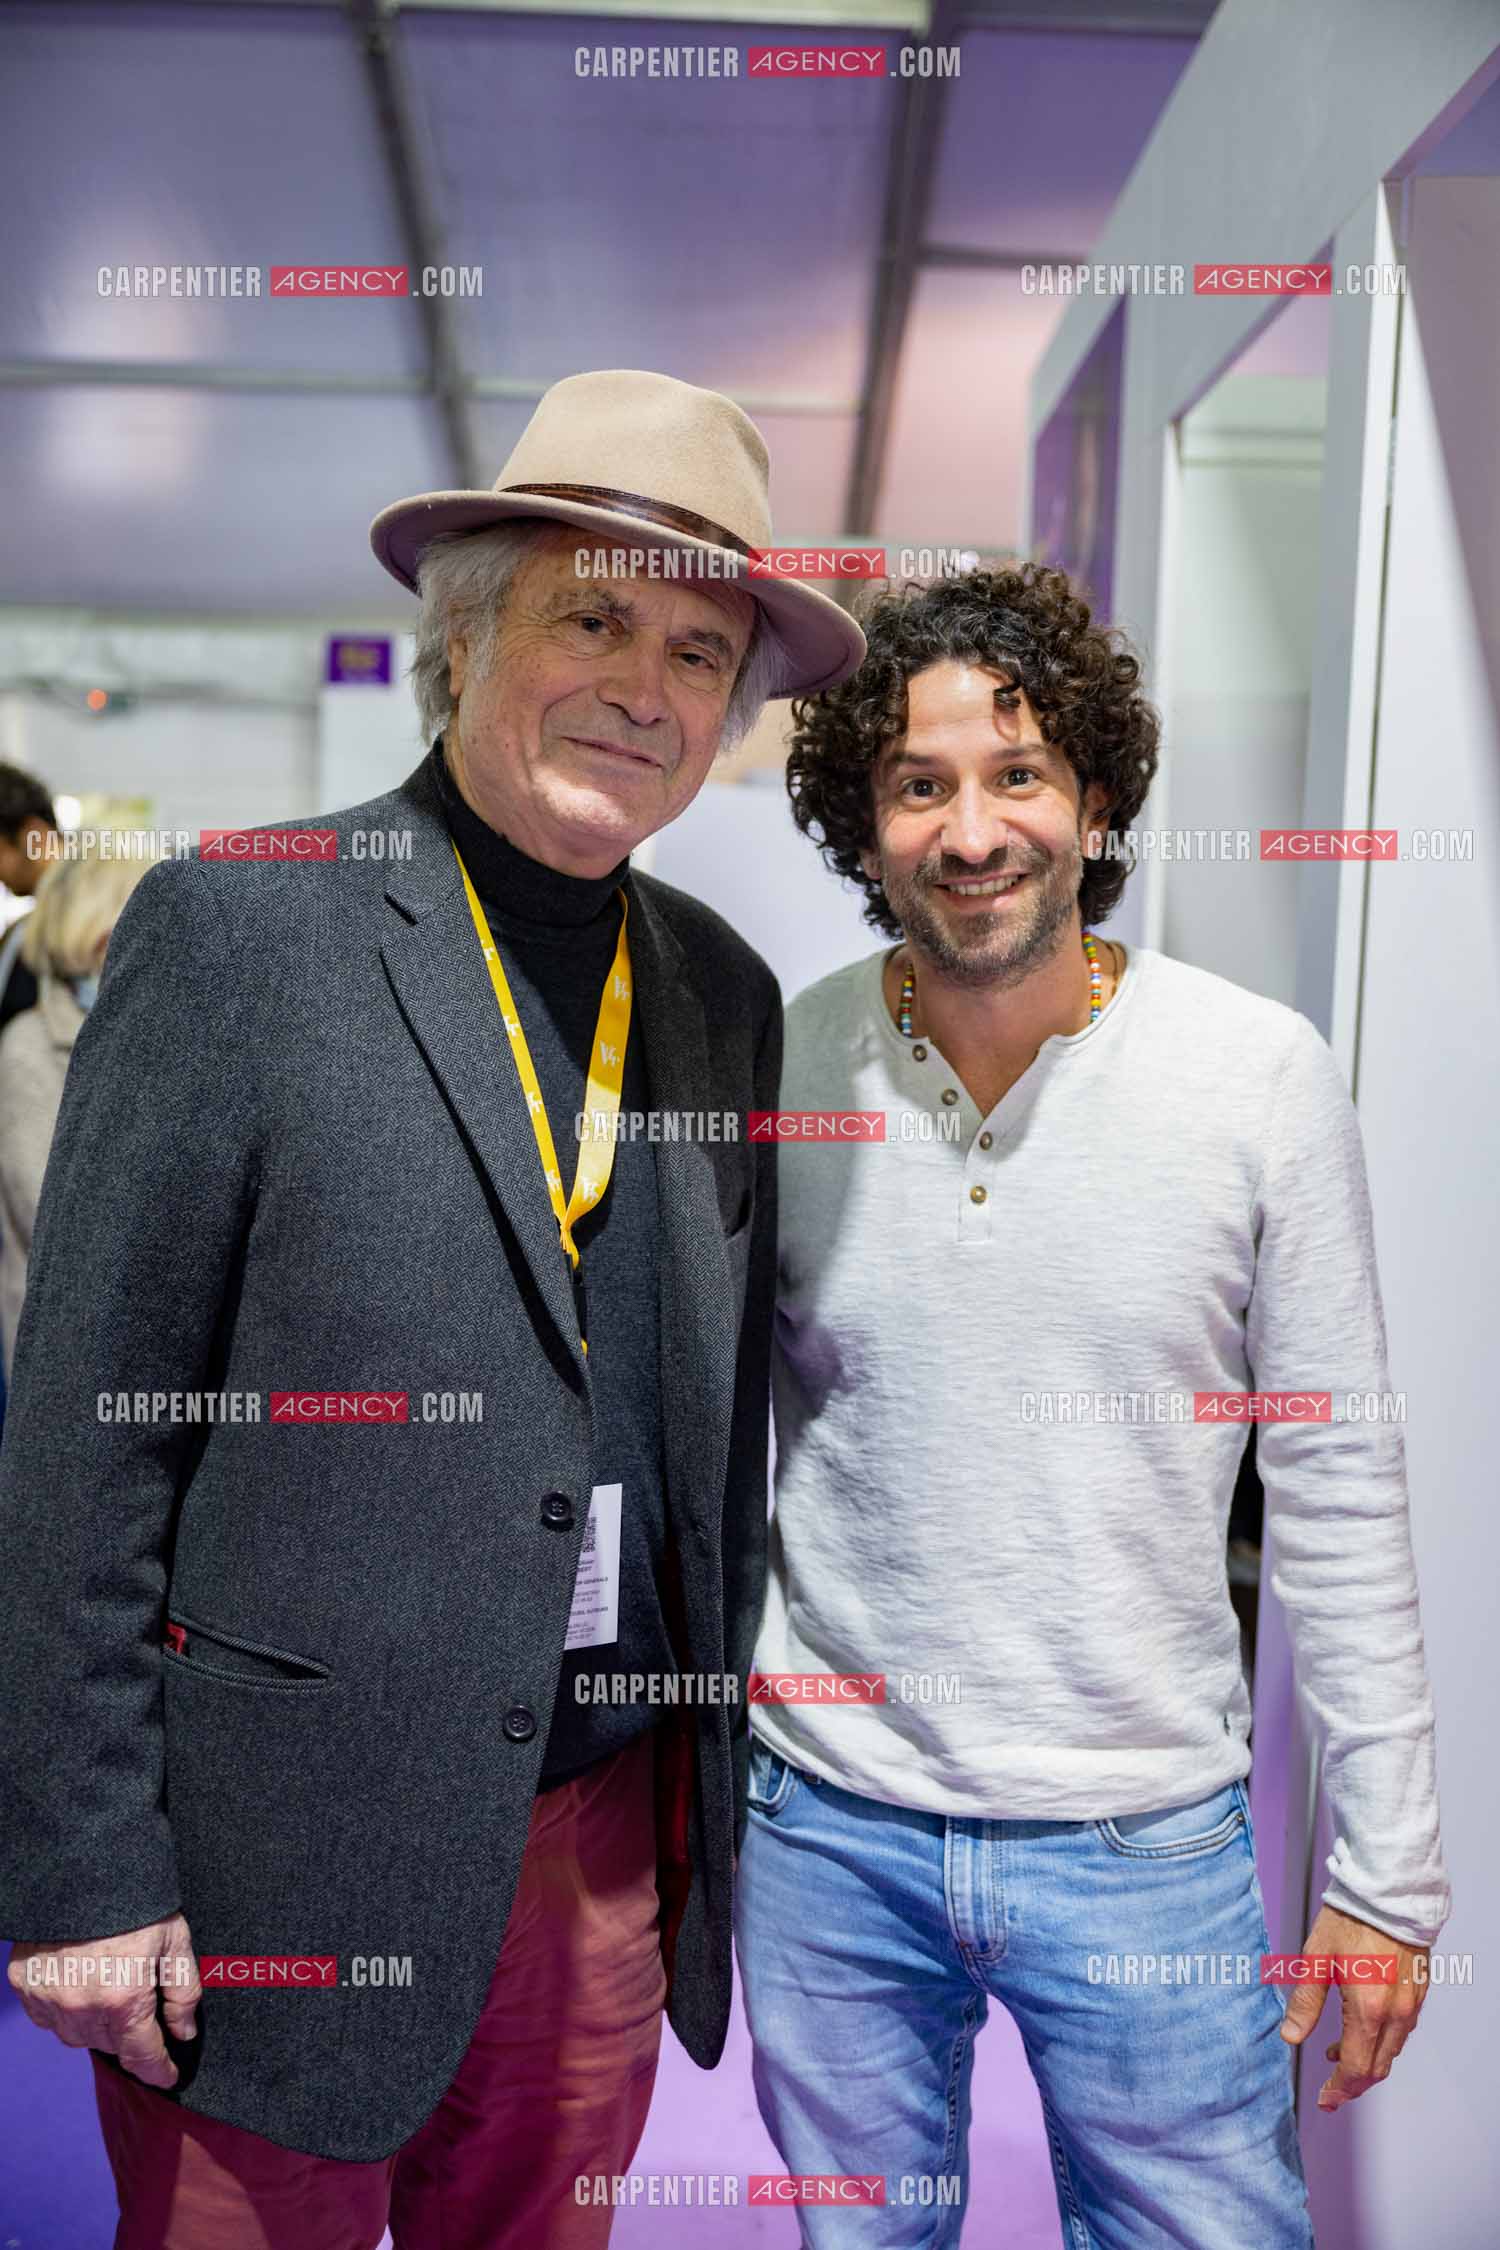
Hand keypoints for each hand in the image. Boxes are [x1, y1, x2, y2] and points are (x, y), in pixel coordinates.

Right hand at [7, 1915, 201, 2088]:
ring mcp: (49, 1998)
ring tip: (110, 1988)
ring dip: (98, 2025)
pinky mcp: (26, 1984)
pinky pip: (48, 2017)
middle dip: (131, 2035)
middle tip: (141, 2004)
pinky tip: (81, 1983)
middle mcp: (82, 2008)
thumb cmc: (136, 1901)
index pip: (142, 2054)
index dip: (159, 2069)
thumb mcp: (175, 1940)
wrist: (84, 1867)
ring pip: (78, 2036)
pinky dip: (66, 2010)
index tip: (168, 2076)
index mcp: (123, 2000)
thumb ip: (183, 1992)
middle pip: (111, 2045)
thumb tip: (184, 2032)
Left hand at [1278, 1903, 1427, 2108]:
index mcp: (1368, 2009)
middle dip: (1353, 2084)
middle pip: (1378, 2067)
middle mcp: (1396, 2013)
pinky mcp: (1418, 1992)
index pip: (1357, 2068)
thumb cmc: (1351, 1919)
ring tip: (1337, 2054)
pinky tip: (1361, 2028)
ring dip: (1367, 2061)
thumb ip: (1305, 2002)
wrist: (1389, 1892)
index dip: (1340, 2089)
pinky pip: (1402, 2030)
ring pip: (1391, 2051)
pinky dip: (1381, 2041)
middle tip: (1331, 2089)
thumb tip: (1290, 2037)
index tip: (1325, 2098)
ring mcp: (1411, 2004)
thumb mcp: (1316, 1958)